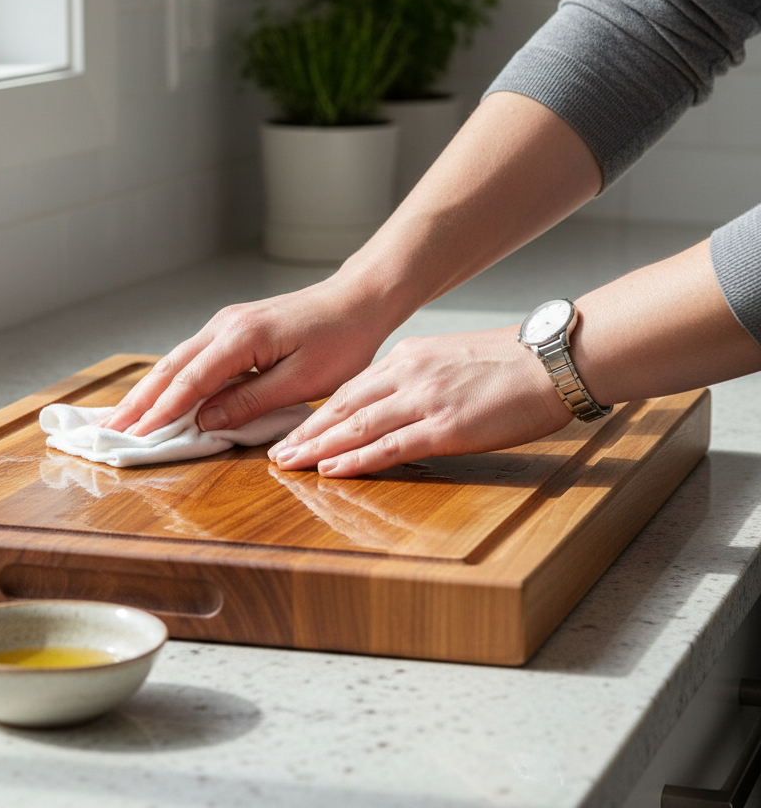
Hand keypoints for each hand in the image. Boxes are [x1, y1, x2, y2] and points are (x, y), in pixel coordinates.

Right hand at [99, 277, 396, 436]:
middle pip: (171, 368)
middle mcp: (225, 326)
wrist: (356, 301)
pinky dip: (169, 378)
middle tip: (109, 430)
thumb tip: (207, 421)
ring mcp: (226, 324)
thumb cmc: (339, 340)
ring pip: (177, 361)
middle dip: (138, 402)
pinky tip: (157, 394)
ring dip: (148, 390)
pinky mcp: (232, 330)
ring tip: (121, 417)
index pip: (190, 381)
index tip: (135, 438)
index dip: (161, 413)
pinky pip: (192, 357)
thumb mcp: (301, 380)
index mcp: (241, 338)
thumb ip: (251, 401)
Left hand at [268, 326, 573, 476]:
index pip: (350, 390)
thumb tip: (394, 404)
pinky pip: (390, 446)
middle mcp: (408, 374)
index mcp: (408, 357)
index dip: (317, 414)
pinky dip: (356, 459)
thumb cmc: (509, 364)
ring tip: (289, 465)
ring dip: (318, 448)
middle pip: (342, 407)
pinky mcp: (446, 426)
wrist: (552, 360)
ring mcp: (425, 400)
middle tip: (275, 453)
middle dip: (306, 433)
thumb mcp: (451, 359)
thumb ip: (418, 378)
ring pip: (356, 426)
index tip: (295, 431)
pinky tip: (332, 471)